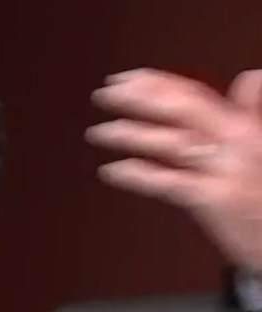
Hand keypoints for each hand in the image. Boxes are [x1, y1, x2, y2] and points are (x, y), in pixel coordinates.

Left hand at [86, 68, 261, 272]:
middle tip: (106, 93)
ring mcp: (221, 170)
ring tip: (99, 131)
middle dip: (137, 98)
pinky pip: (167, 182)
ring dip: (129, 134)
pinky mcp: (213, 199)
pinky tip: (111, 170)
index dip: (155, 83)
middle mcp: (233, 143)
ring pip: (169, 143)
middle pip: (178, 110)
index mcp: (242, 126)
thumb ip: (250, 111)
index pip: (192, 94)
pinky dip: (136, 175)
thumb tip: (251, 79)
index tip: (125, 78)